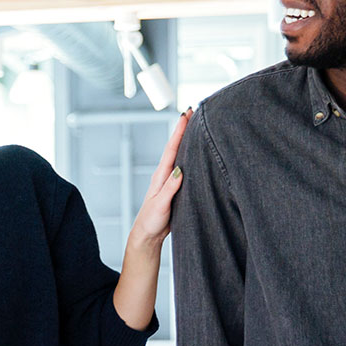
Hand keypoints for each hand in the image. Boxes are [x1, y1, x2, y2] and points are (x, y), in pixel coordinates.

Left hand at [129, 109, 190, 247]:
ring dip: (188, 140)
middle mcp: (165, 175)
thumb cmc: (151, 222)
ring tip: (196, 125)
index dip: (179, 131)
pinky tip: (197, 153)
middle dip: (184, 129)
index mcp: (161, 176)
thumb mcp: (160, 205)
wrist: (147, 235)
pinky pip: (185, 167)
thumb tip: (179, 170)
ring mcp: (170, 181)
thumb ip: (170, 188)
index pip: (172, 149)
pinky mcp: (176, 188)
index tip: (186, 115)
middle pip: (176, 147)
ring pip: (181, 155)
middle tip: (193, 110)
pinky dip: (191, 156)